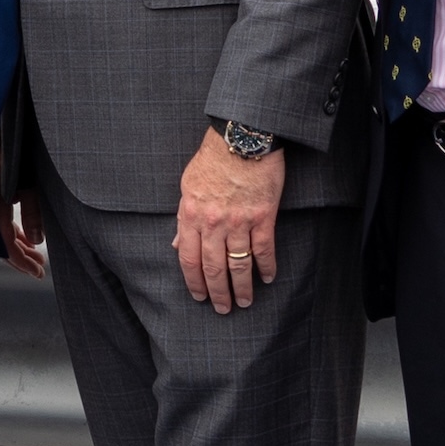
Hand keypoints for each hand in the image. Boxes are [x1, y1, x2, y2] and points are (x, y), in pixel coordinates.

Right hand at [0, 152, 44, 275]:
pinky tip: (22, 234)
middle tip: (38, 267)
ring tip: (34, 253)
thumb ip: (33, 212)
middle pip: (1, 242)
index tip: (37, 272)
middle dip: (21, 257)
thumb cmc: (11, 148)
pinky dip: (11, 229)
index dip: (22, 262)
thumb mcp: (30, 182)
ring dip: (18, 243)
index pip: (6, 246)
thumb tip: (36, 239)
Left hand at [170, 133, 286, 314]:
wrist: (241, 136)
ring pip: (238, 263)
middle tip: (223, 309)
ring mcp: (239, 221)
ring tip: (245, 302)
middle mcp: (213, 222)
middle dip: (218, 293)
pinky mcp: (263, 216)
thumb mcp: (188, 186)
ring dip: (242, 287)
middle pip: (213, 268)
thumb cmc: (212, 158)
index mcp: (190, 215)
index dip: (194, 282)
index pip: (189, 259)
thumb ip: (183, 218)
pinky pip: (263, 248)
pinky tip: (267, 278)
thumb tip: (178, 245)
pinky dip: (266, 266)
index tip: (199, 296)